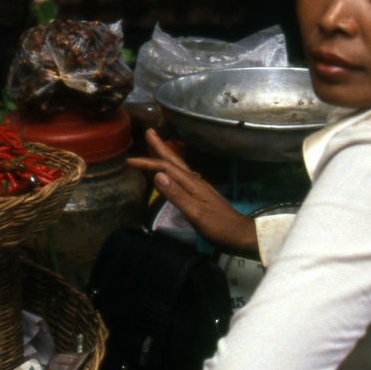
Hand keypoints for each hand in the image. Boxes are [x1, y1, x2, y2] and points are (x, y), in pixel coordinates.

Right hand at [126, 128, 257, 256]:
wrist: (240, 236)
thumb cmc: (219, 227)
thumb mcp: (196, 213)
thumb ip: (176, 194)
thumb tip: (158, 175)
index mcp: (193, 184)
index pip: (167, 168)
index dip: (148, 163)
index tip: (130, 161)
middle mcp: (196, 182)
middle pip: (175, 161)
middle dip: (160, 147)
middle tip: (149, 132)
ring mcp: (199, 188)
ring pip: (179, 168)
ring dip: (166, 156)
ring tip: (156, 147)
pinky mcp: (200, 196)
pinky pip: (181, 177)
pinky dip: (171, 170)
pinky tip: (170, 174)